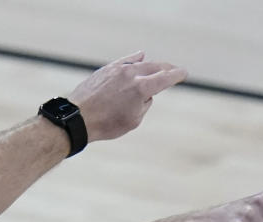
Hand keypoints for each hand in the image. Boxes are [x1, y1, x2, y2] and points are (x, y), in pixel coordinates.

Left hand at [67, 51, 187, 142]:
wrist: (78, 117)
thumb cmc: (106, 124)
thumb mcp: (133, 120)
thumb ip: (145, 104)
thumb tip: (147, 94)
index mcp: (142, 88)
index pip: (166, 77)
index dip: (178, 75)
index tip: (184, 73)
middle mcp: (132, 74)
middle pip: (156, 67)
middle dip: (167, 68)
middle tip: (174, 70)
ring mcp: (118, 70)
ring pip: (141, 63)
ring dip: (153, 65)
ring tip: (160, 66)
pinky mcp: (107, 69)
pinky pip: (125, 60)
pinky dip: (135, 58)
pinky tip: (141, 55)